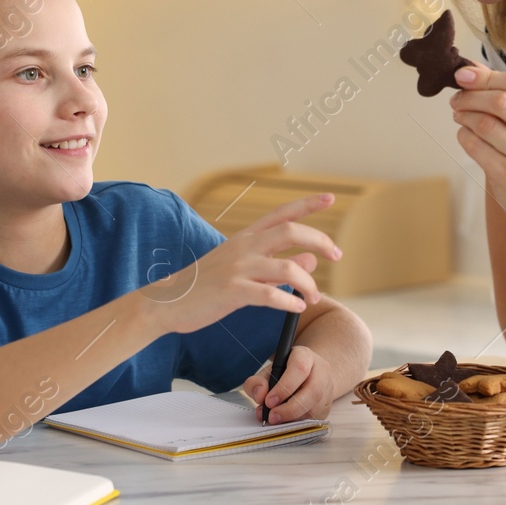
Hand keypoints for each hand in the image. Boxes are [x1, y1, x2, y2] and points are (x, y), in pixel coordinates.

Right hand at [150, 194, 341, 334]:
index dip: (308, 203)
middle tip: (337, 254)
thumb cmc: (207, 285)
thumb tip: (311, 259)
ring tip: (315, 297)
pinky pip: (270, 294)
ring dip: (309, 283)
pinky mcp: (232, 292)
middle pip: (291, 231)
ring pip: (287, 267)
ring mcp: (238, 268)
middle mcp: (244, 246)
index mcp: (246, 237)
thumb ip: (277, 262)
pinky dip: (290, 301)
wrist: (168, 301)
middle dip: (320, 240)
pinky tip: (298, 307)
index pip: (283, 213)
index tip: (331, 197)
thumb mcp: (242, 268)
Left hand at [242, 345, 334, 424]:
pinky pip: (314, 419)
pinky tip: (286, 421)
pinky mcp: (327, 406)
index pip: (299, 369)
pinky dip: (298, 423)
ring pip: (314, 408)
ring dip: (292, 418)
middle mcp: (321, 371)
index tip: (269, 401)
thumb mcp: (267, 372)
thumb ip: (257, 382)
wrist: (306, 377)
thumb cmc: (284, 374)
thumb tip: (260, 396)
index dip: (284, 387)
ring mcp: (327, 389)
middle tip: (272, 417)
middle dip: (290, 408)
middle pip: (313, 391)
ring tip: (275, 419)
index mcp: (305, 356)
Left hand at [448, 63, 505, 229]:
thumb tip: (473, 69)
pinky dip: (463, 135)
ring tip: (460, 115)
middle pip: (500, 101)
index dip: (485, 76)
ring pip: (483, 124)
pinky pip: (474, 146)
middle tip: (457, 98)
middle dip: (470, 95)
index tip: (463, 75)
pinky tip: (466, 135)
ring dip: (463, 115)